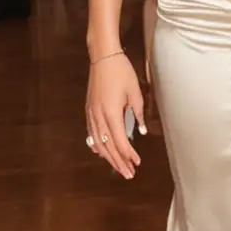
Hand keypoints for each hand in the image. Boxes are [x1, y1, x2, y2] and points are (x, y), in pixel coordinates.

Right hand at [85, 50, 144, 178]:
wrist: (103, 57)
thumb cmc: (121, 72)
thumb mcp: (135, 92)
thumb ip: (138, 114)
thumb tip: (141, 132)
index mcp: (112, 113)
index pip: (121, 141)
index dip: (129, 155)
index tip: (137, 163)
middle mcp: (99, 117)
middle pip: (109, 146)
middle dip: (119, 162)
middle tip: (129, 174)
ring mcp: (92, 114)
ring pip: (99, 143)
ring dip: (109, 157)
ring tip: (118, 168)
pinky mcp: (89, 110)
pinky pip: (92, 134)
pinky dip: (97, 146)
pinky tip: (101, 152)